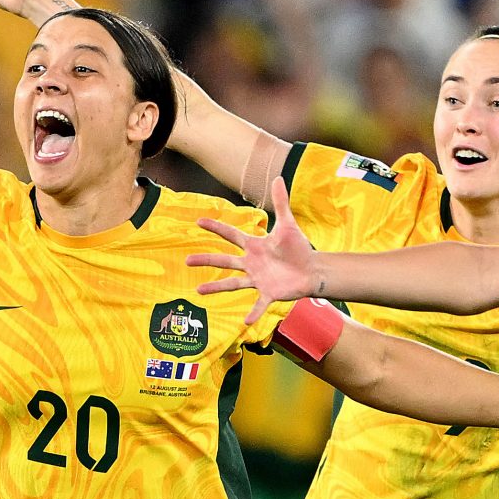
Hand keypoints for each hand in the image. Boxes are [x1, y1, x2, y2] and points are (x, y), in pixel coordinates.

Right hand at [190, 177, 315, 326]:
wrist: (312, 269)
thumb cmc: (298, 248)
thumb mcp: (288, 224)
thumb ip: (281, 202)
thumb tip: (278, 177)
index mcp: (254, 246)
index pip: (231, 235)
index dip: (216, 228)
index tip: (199, 222)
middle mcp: (251, 263)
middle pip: (225, 260)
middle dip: (206, 259)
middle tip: (187, 260)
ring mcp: (258, 279)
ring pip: (233, 283)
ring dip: (216, 287)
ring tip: (199, 291)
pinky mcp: (269, 293)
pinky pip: (259, 303)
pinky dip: (253, 312)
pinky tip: (245, 321)